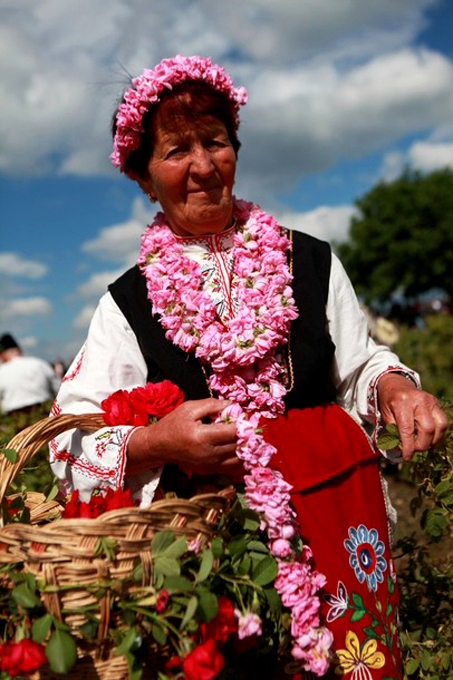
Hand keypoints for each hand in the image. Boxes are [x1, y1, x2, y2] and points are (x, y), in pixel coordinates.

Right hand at [127, 397, 242, 477]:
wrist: (159, 446)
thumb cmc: (173, 424)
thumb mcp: (190, 408)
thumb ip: (212, 405)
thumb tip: (232, 405)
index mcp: (202, 437)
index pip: (233, 432)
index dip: (243, 424)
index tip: (245, 417)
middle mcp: (208, 454)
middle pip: (239, 446)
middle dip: (248, 436)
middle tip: (252, 427)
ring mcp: (210, 465)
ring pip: (239, 460)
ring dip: (247, 449)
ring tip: (249, 439)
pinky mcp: (210, 471)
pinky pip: (232, 468)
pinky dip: (241, 460)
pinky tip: (244, 451)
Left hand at [377, 373, 447, 460]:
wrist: (396, 384)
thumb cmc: (389, 402)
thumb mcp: (385, 415)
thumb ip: (393, 432)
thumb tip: (402, 449)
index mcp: (402, 402)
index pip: (407, 429)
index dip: (408, 446)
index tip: (407, 457)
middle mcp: (419, 400)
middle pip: (427, 429)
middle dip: (422, 444)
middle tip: (414, 449)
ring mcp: (430, 400)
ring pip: (440, 426)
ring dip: (433, 440)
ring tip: (422, 444)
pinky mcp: (436, 403)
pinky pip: (443, 422)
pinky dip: (438, 434)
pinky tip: (429, 438)